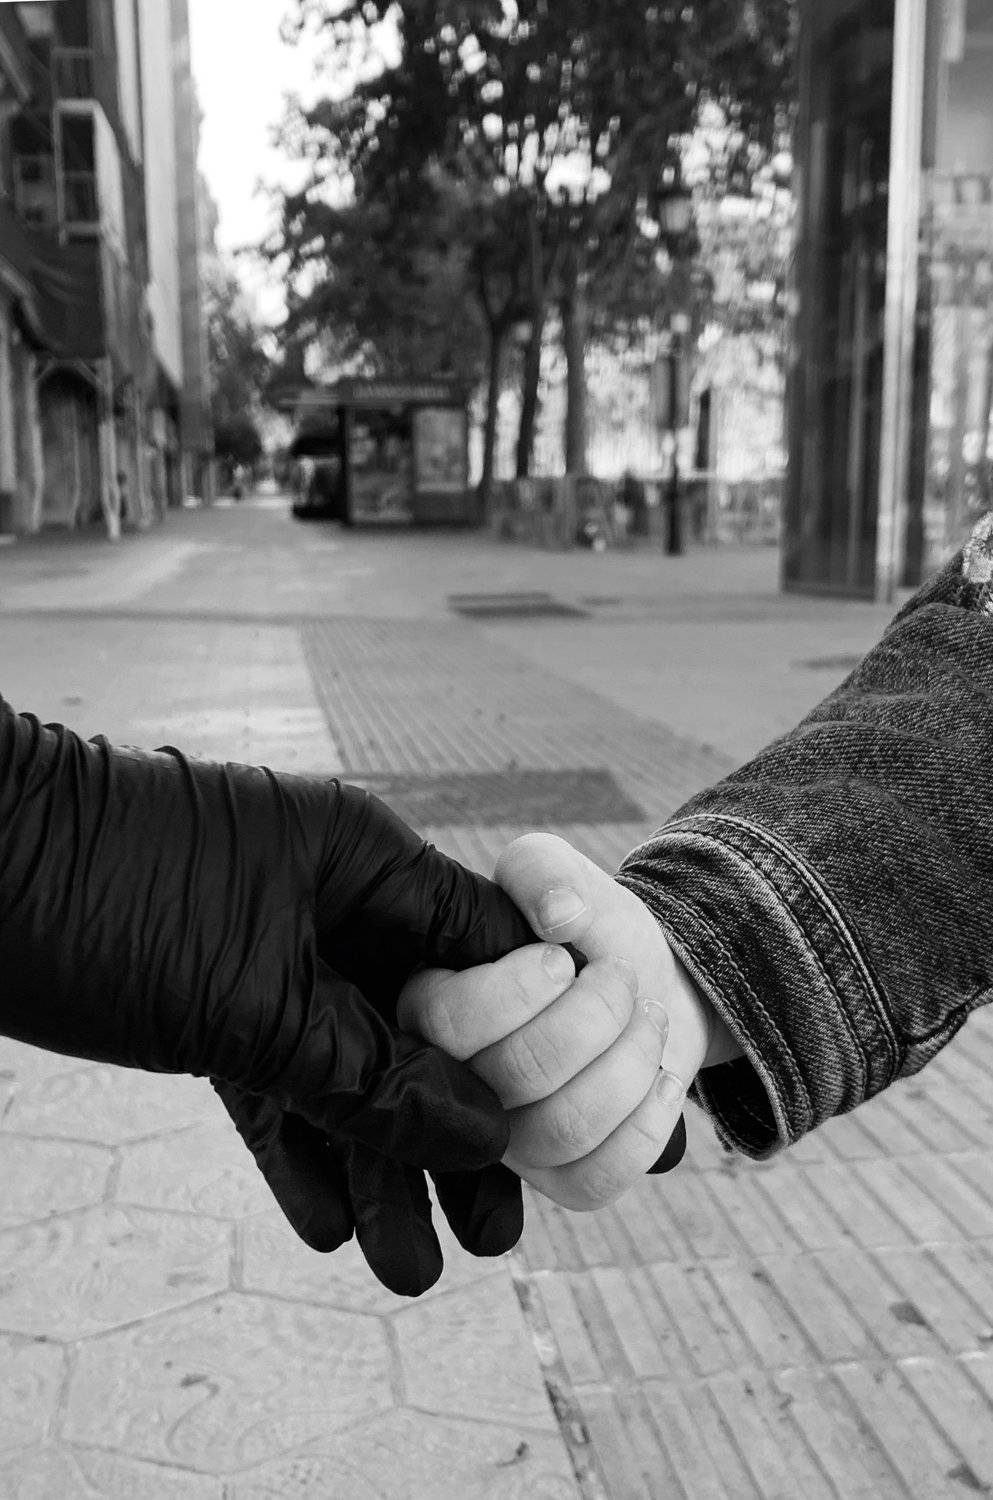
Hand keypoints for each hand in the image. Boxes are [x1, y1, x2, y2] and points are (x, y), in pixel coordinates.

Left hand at [217, 786, 537, 1293]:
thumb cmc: (108, 902)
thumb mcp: (258, 1004)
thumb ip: (373, 1075)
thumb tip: (482, 1133)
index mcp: (363, 860)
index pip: (486, 952)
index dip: (534, 1048)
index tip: (563, 1136)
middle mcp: (328, 899)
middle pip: (423, 1026)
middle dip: (452, 1135)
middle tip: (495, 1236)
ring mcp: (268, 945)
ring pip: (348, 1063)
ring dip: (375, 1161)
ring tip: (413, 1268)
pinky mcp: (209, 993)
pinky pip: (275, 1075)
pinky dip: (298, 1144)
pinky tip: (333, 1223)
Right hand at [401, 834, 735, 1210]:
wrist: (643, 981)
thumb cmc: (583, 929)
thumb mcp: (556, 875)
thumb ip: (541, 871)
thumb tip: (559, 914)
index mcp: (429, 1006)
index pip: (450, 1023)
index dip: (521, 989)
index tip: (565, 957)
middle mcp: (452, 1084)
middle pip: (515, 1077)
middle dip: (596, 1016)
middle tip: (622, 978)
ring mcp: (505, 1142)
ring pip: (562, 1130)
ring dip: (631, 1062)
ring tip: (650, 1018)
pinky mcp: (558, 1179)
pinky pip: (596, 1180)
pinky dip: (647, 1125)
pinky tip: (663, 1078)